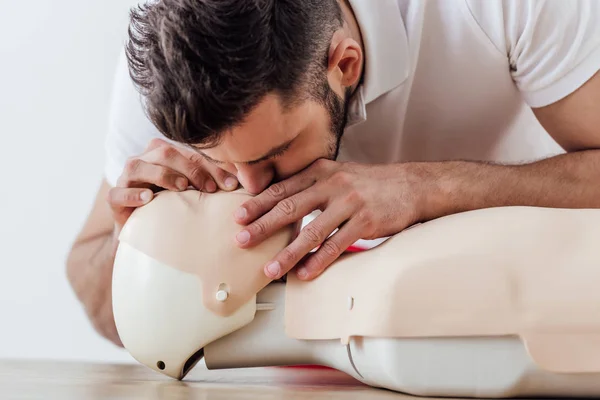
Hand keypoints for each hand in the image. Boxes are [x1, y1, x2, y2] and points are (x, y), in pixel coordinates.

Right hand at [107, 138, 238, 229]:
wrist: (143, 231)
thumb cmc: (172, 207)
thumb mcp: (194, 194)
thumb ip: (210, 183)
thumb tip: (239, 184)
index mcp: (164, 154)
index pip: (190, 154)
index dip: (211, 167)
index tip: (230, 185)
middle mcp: (144, 160)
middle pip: (165, 152)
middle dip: (190, 169)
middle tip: (209, 188)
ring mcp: (126, 177)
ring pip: (139, 166)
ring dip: (163, 175)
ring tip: (182, 187)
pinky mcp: (114, 198)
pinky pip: (118, 193)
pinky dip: (132, 194)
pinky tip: (147, 198)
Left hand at [233, 159, 430, 279]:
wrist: (411, 185)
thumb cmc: (370, 183)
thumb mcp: (339, 174)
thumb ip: (312, 185)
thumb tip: (281, 203)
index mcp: (321, 172)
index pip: (283, 188)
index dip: (259, 203)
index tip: (239, 217)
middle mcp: (332, 184)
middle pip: (290, 207)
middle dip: (263, 226)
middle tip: (242, 240)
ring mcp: (349, 203)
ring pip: (312, 231)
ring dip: (288, 253)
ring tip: (270, 269)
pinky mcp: (365, 221)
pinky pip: (337, 245)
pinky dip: (319, 261)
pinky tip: (306, 273)